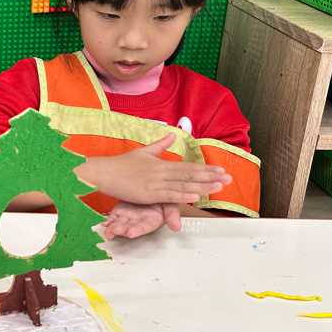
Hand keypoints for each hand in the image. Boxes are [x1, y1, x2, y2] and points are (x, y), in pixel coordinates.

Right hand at [85, 133, 230, 205]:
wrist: (102, 171)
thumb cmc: (120, 164)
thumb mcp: (142, 152)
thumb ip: (160, 145)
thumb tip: (173, 134)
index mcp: (161, 163)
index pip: (188, 166)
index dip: (205, 169)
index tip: (221, 170)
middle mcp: (160, 172)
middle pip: (189, 175)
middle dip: (210, 177)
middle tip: (229, 179)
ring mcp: (154, 183)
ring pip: (182, 185)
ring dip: (202, 186)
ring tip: (219, 187)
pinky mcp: (147, 194)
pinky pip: (168, 196)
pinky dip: (182, 196)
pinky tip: (195, 197)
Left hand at [102, 200, 181, 238]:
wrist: (151, 189)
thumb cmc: (162, 198)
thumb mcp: (171, 203)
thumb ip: (173, 214)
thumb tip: (177, 227)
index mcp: (152, 219)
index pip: (145, 226)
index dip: (138, 230)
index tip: (131, 233)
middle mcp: (139, 220)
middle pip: (130, 227)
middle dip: (123, 230)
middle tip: (115, 231)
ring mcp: (128, 217)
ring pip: (120, 224)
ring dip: (113, 228)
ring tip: (108, 230)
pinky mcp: (119, 213)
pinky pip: (112, 219)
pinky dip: (107, 221)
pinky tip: (103, 223)